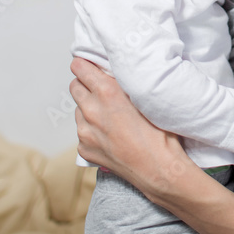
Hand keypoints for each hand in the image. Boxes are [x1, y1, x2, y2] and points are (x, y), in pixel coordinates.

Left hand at [69, 57, 186, 185]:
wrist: (158, 168)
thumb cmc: (159, 133)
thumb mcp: (145, 97)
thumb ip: (125, 84)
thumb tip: (114, 73)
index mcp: (107, 92)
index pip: (80, 68)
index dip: (84, 65)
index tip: (87, 64)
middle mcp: (91, 110)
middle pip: (75, 87)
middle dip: (85, 84)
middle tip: (100, 88)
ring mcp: (85, 131)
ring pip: (78, 109)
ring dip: (88, 107)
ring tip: (108, 114)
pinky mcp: (84, 148)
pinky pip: (82, 131)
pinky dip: (91, 129)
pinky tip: (109, 133)